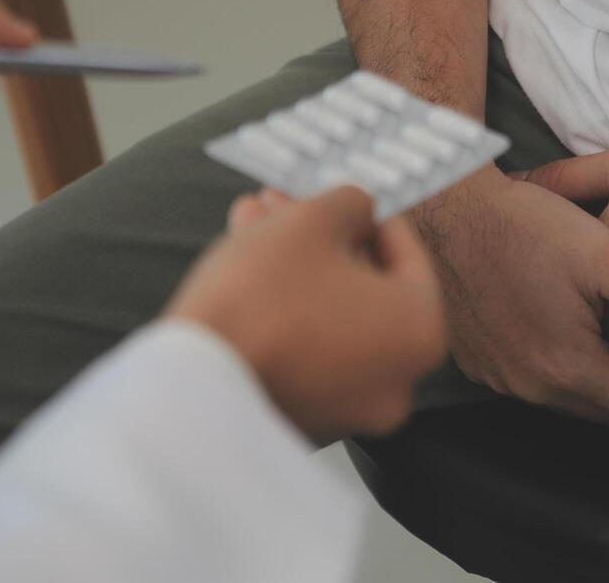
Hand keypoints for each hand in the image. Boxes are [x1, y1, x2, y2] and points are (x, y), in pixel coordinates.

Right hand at [165, 187, 445, 439]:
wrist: (189, 383)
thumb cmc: (263, 296)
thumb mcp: (313, 221)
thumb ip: (350, 203)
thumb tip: (357, 209)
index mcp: (419, 332)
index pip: (407, 255)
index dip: (369, 212)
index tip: (342, 191)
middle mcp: (395, 380)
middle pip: (361, 284)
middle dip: (321, 236)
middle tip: (286, 200)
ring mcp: (348, 406)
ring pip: (326, 311)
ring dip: (293, 261)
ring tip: (252, 218)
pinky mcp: (303, 417)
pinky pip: (304, 345)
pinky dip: (281, 304)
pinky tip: (243, 259)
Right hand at [408, 165, 608, 436]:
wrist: (444, 211)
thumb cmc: (524, 224)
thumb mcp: (604, 254)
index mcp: (570, 365)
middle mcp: (533, 385)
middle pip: (607, 414)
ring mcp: (502, 378)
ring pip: (572, 403)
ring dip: (607, 396)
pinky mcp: (481, 364)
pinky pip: (537, 386)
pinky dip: (569, 380)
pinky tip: (583, 355)